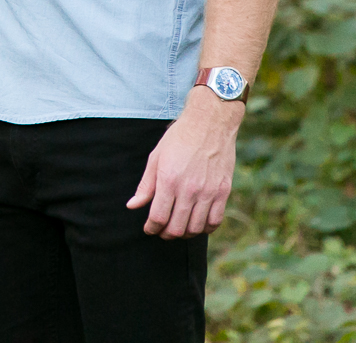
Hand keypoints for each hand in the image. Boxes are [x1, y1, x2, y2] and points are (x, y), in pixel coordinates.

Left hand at [126, 88, 242, 238]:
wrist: (210, 122)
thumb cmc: (179, 138)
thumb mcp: (156, 157)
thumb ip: (145, 185)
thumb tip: (132, 206)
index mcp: (168, 180)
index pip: (158, 217)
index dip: (151, 228)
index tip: (149, 229)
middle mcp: (189, 189)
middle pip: (176, 227)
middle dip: (166, 234)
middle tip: (162, 231)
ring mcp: (208, 192)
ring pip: (195, 228)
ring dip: (185, 233)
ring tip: (178, 228)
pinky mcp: (223, 191)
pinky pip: (215, 221)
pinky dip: (205, 228)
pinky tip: (197, 223)